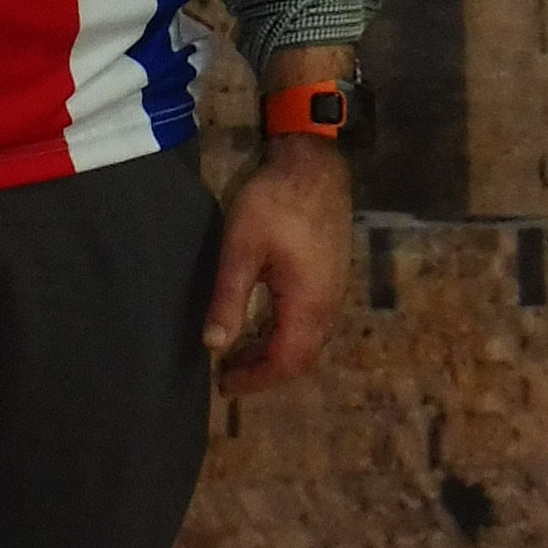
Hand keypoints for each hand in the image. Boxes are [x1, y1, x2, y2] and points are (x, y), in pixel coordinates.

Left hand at [203, 137, 351, 395]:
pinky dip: (288, 333)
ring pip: (309, 339)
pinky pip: (313, 320)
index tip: (225, 385)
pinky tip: (264, 321)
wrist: (314, 163)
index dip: (256, 380)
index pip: (285, 361)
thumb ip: (229, 299)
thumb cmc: (274, 202)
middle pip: (301, 357)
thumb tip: (213, 345)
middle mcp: (328, 304)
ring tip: (241, 352)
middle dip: (266, 371)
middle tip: (229, 374)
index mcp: (307, 304)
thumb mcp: (241, 248)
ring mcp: (334, 289)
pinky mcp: (332, 275)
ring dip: (277, 353)